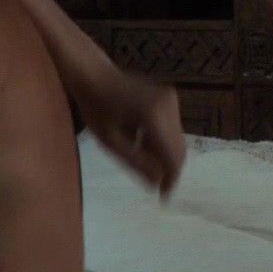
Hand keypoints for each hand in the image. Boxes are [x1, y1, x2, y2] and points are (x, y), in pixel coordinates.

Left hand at [75, 68, 185, 195]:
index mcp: (153, 116)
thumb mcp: (110, 141)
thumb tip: (157, 183)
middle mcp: (169, 106)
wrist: (94, 74)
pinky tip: (140, 139)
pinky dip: (160, 139)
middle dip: (168, 168)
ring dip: (163, 153)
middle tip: (154, 185)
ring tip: (137, 154)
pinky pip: (172, 127)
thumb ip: (135, 162)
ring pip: (176, 139)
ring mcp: (172, 99)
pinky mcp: (170, 97)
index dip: (171, 179)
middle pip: (178, 148)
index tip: (164, 197)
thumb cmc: (95, 107)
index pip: (172, 156)